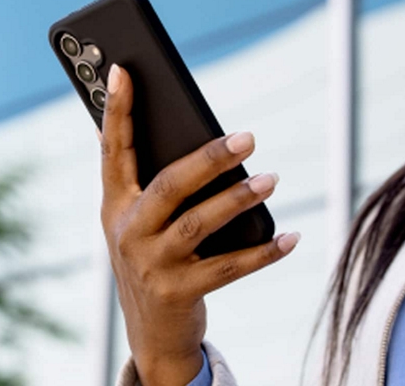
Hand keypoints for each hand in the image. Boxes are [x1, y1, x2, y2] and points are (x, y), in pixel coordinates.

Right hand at [98, 64, 299, 385]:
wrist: (150, 335)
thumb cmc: (154, 257)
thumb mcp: (139, 221)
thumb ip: (150, 180)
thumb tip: (182, 134)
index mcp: (114, 205)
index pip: (113, 150)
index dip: (117, 110)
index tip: (124, 69)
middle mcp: (127, 232)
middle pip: (169, 186)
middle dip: (209, 158)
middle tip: (249, 137)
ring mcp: (151, 265)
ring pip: (198, 224)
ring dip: (239, 200)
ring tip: (272, 179)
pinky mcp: (178, 293)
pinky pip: (228, 268)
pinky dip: (263, 252)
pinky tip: (291, 237)